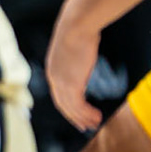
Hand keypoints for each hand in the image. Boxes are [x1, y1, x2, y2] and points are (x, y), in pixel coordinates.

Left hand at [45, 0, 103, 131]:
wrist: (76, 26)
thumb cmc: (78, 30)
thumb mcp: (73, 46)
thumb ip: (74, 56)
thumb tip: (82, 51)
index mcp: (53, 69)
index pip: (58, 93)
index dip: (67, 106)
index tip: (76, 114)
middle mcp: (53, 77)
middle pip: (62, 104)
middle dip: (74, 117)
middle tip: (85, 125)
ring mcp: (61, 82)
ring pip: (71, 107)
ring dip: (83, 118)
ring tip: (95, 123)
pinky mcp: (72, 84)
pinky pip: (79, 105)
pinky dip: (87, 113)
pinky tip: (97, 116)